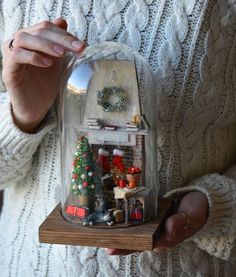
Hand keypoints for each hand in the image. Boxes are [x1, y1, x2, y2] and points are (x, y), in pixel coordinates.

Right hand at [2, 18, 85, 132]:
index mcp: (31, 39)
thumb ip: (59, 44)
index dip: (65, 34)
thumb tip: (63, 22)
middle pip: (38, 30)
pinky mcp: (8, 70)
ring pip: (24, 38)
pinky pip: (16, 55)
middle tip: (77, 48)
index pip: (47, 27)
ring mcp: (11, 56)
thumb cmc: (45, 85)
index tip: (81, 45)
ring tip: (61, 55)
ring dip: (46, 44)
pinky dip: (33, 57)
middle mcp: (18, 44)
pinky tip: (47, 64)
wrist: (36, 108)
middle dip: (61, 38)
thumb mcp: (56, 62)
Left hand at [107, 191, 207, 254]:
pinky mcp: (150, 212)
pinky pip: (137, 215)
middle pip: (133, 240)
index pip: (143, 245)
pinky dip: (125, 215)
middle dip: (116, 241)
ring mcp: (152, 223)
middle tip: (99, 240)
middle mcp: (156, 233)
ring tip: (99, 229)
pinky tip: (113, 212)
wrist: (199, 200)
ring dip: (118, 229)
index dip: (127, 247)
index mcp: (165, 238)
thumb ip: (183, 222)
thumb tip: (170, 226)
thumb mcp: (193, 216)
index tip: (112, 248)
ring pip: (133, 229)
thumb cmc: (197, 211)